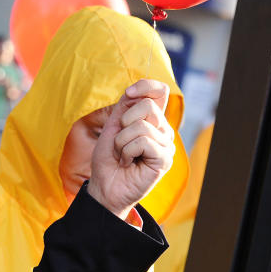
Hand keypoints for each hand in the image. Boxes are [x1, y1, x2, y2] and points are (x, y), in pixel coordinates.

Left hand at [87, 79, 174, 218]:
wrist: (104, 185)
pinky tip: (128, 163)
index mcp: (152, 120)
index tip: (128, 94)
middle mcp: (163, 130)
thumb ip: (125, 107)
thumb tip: (134, 91)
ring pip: (142, 126)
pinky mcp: (165, 159)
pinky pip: (143, 142)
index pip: (160, 91)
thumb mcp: (113, 126)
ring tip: (122, 155)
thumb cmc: (108, 158)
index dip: (145, 86)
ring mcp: (166, 145)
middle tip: (120, 142)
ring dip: (121, 142)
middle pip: (148, 106)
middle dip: (123, 123)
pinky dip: (126, 152)